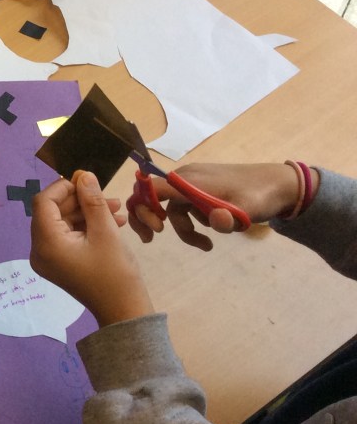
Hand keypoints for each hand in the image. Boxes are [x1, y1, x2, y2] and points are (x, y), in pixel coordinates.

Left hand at [30, 171, 152, 326]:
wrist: (124, 312)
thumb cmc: (115, 273)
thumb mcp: (106, 231)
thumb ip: (92, 200)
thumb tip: (83, 175)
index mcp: (45, 243)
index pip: (43, 202)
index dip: (63, 187)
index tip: (86, 181)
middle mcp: (39, 251)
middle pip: (52, 212)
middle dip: (80, 201)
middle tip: (108, 197)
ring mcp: (48, 259)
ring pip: (63, 224)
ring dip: (87, 213)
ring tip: (117, 211)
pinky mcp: (59, 264)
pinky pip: (67, 237)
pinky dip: (86, 227)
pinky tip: (112, 223)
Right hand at [129, 162, 305, 250]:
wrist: (280, 184)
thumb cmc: (262, 195)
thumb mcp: (249, 210)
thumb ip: (231, 218)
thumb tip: (216, 220)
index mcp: (190, 180)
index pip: (150, 188)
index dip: (143, 206)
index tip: (158, 228)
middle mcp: (185, 178)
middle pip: (151, 197)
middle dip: (147, 218)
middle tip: (153, 238)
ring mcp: (192, 182)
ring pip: (171, 208)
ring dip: (182, 229)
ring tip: (206, 245)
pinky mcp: (200, 189)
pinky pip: (183, 206)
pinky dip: (191, 221)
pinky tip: (210, 231)